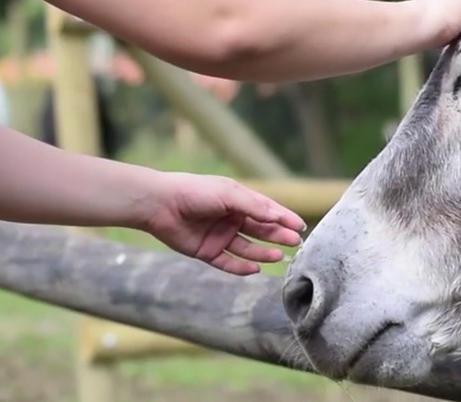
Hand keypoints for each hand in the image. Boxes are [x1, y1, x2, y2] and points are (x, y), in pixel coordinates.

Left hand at [141, 172, 307, 274]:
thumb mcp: (228, 195)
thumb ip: (254, 207)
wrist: (160, 205)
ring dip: (263, 252)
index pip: (267, 210)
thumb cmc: (195, 192)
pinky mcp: (207, 251)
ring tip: (278, 256)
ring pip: (247, 247)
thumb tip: (279, 217)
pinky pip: (228, 262)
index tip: (301, 227)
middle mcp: (231, 218)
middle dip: (278, 236)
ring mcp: (220, 236)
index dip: (284, 218)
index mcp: (238, 200)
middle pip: (260, 230)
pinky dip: (241, 267)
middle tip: (295, 243)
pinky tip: (255, 268)